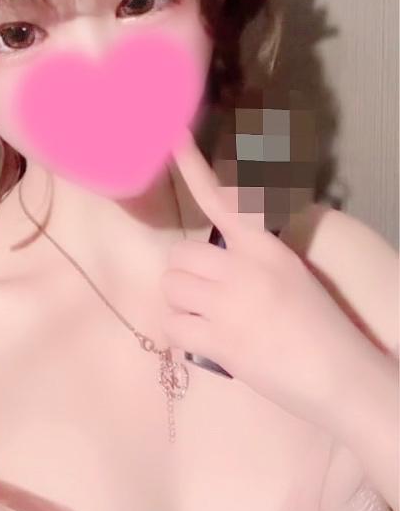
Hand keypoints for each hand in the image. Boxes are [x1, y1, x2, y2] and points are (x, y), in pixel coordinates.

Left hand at [160, 129, 372, 427]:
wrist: (340, 375)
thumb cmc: (320, 327)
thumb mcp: (292, 276)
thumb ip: (255, 259)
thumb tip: (224, 254)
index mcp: (265, 247)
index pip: (224, 200)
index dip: (193, 166)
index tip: (172, 136)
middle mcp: (242, 268)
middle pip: (178, 256)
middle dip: (186, 277)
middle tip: (207, 298)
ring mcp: (228, 304)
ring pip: (170, 288)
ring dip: (181, 305)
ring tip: (209, 321)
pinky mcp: (218, 340)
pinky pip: (172, 326)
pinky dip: (182, 335)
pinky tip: (206, 342)